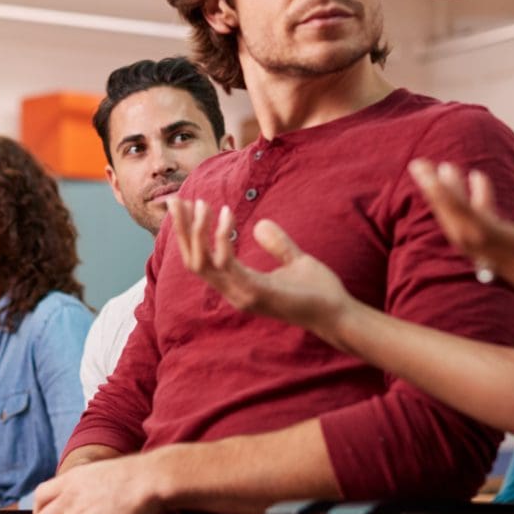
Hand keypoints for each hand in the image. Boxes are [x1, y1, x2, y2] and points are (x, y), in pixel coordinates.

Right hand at [168, 197, 353, 337]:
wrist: (337, 313)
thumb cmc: (318, 291)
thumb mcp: (294, 260)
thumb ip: (277, 244)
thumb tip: (260, 225)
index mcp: (239, 285)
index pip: (201, 260)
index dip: (189, 235)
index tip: (187, 206)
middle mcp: (234, 292)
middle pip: (192, 261)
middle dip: (182, 230)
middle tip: (176, 200)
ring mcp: (241, 295)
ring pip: (201, 263)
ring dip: (197, 231)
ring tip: (202, 203)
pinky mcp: (253, 293)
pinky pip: (226, 263)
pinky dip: (221, 237)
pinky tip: (226, 214)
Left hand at [410, 153, 513, 332]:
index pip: (483, 230)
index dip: (453, 203)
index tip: (432, 175)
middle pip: (465, 235)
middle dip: (439, 201)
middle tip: (418, 166)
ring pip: (472, 241)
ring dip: (453, 207)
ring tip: (441, 169)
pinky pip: (487, 243)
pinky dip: (477, 213)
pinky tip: (479, 183)